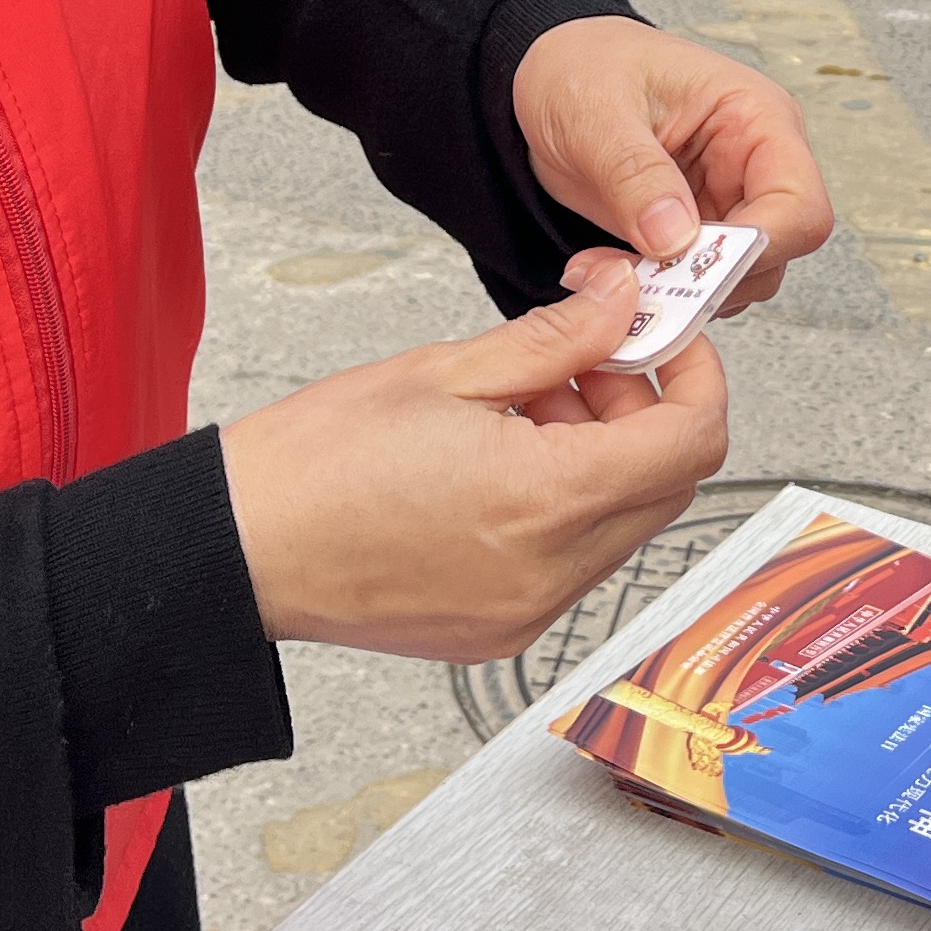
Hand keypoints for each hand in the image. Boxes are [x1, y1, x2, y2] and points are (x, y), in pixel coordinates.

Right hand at [217, 253, 729, 658]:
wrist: (237, 551)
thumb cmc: (314, 464)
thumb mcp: (447, 369)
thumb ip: (558, 338)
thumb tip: (624, 300)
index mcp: (544, 502)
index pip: (690, 441)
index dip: (693, 373)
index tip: (662, 332)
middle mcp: (549, 574)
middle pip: (665, 485)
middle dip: (645, 408)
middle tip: (589, 355)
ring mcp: (528, 612)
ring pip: (622, 523)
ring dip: (603, 454)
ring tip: (526, 404)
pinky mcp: (501, 630)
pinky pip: (573, 560)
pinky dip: (564, 502)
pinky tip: (503, 459)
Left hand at [512, 17, 833, 325]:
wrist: (551, 78)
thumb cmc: (584, 68)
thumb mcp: (596, 110)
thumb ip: (636, 174)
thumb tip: (675, 238)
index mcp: (755, 117)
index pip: (799, 203)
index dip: (761, 246)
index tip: (695, 267)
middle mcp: (753, 164)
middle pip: (776, 252)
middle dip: (709, 278)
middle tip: (638, 277)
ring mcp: (726, 201)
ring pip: (739, 279)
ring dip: (678, 291)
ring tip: (611, 268)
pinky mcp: (695, 231)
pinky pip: (697, 283)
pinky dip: (659, 291)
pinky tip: (612, 269)